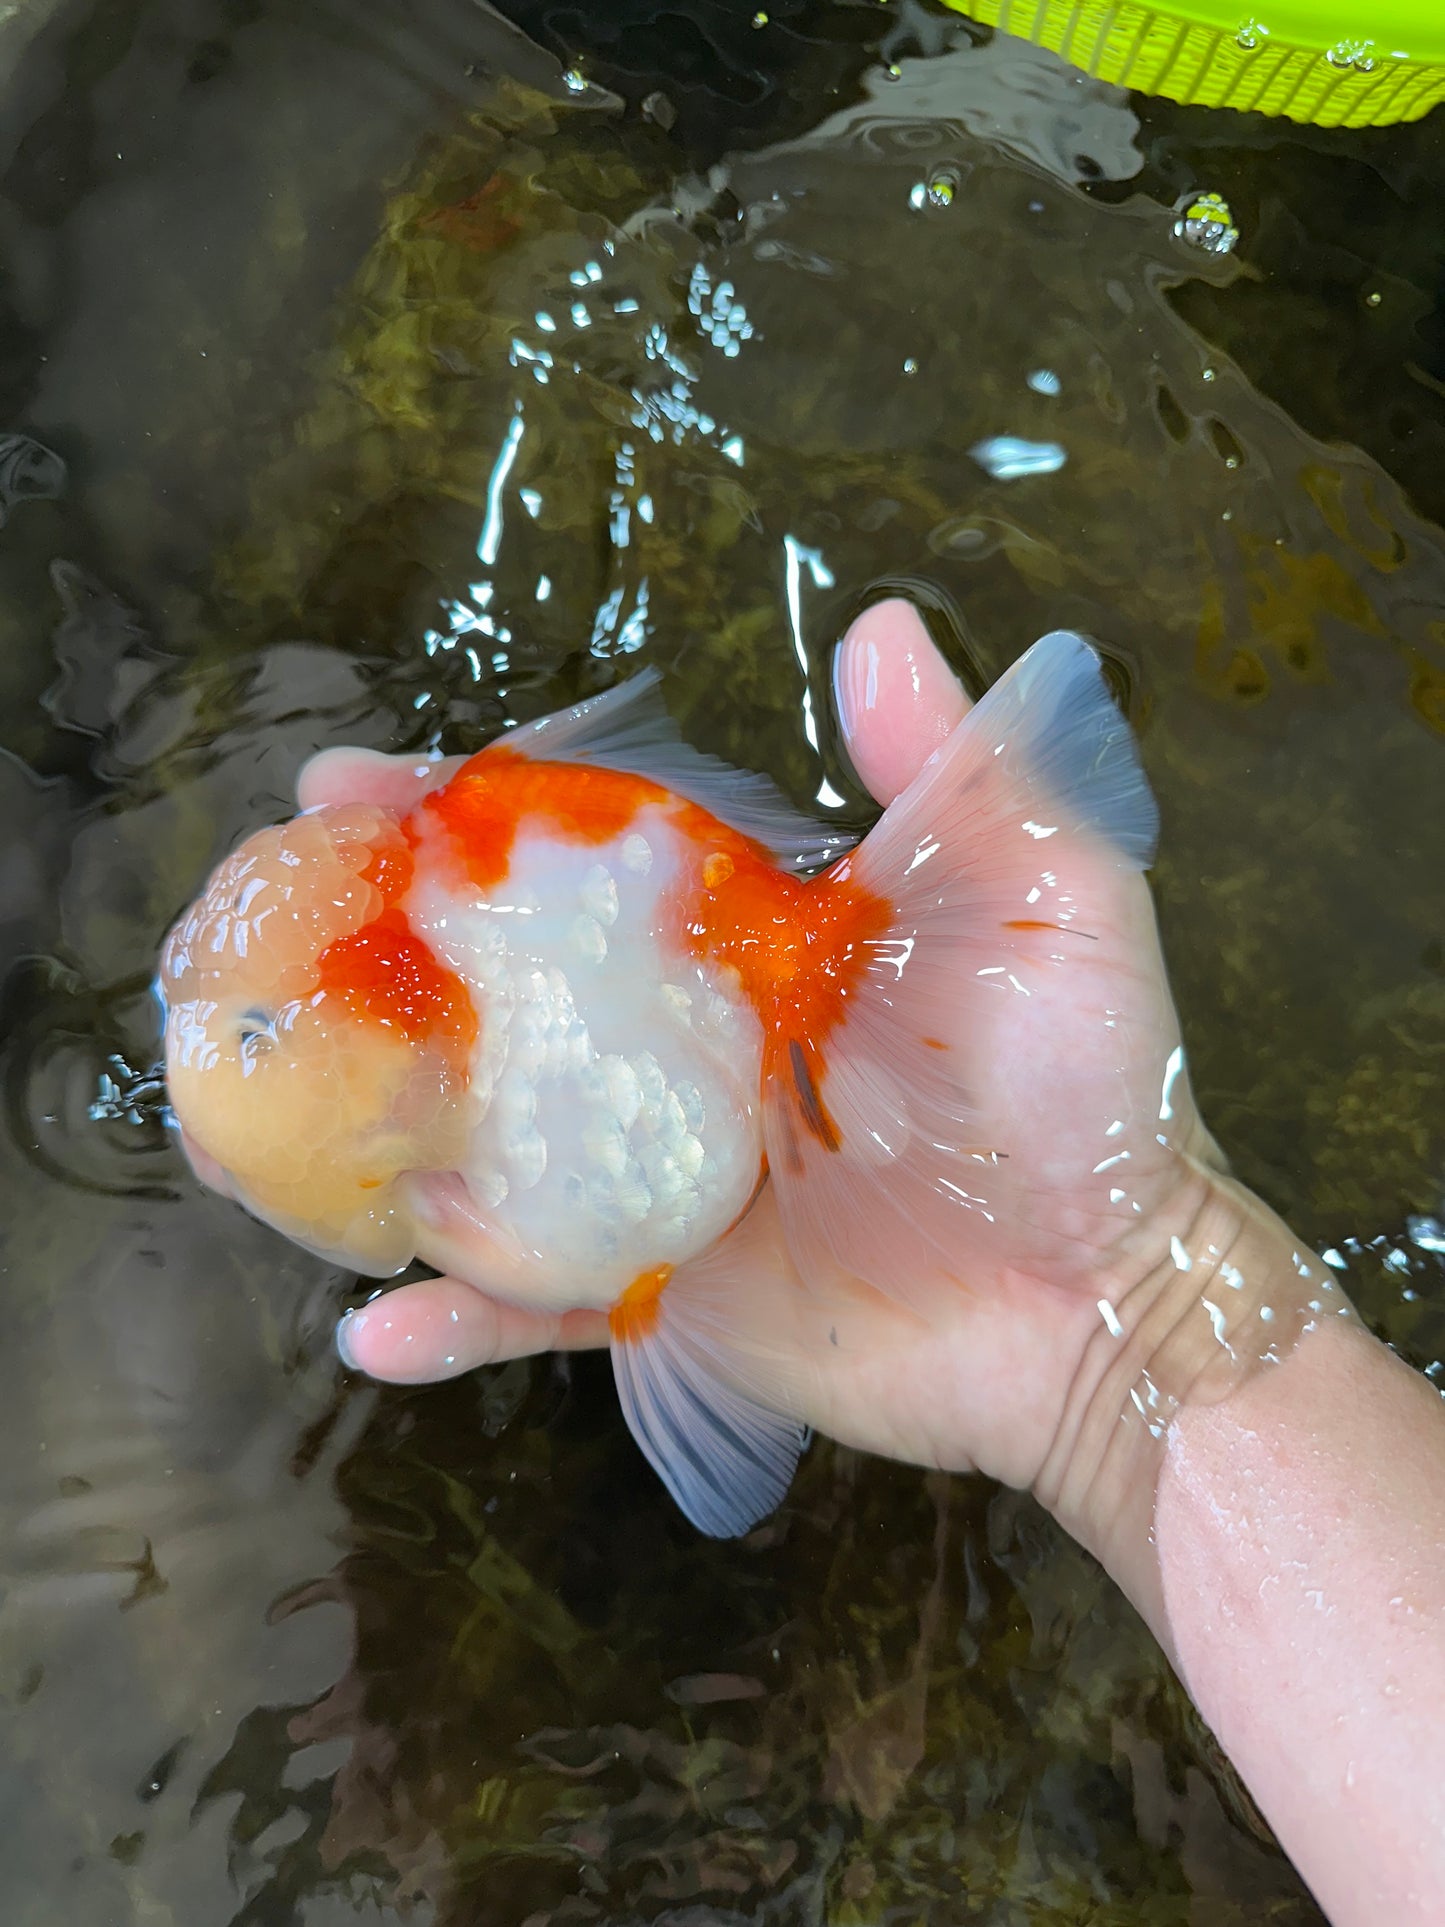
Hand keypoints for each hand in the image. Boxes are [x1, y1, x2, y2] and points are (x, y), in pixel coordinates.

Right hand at [305, 602, 1301, 1590]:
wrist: (1103, 1303)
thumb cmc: (1081, 1093)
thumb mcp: (1039, 899)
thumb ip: (951, 769)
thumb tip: (875, 620)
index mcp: (749, 948)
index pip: (584, 861)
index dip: (473, 822)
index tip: (364, 790)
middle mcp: (687, 1053)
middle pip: (506, 988)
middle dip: (383, 949)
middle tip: (269, 913)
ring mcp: (666, 1179)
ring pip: (492, 1143)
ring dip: (379, 1127)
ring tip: (258, 1113)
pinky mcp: (674, 1297)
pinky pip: (542, 1304)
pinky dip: (459, 1317)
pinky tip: (375, 1328)